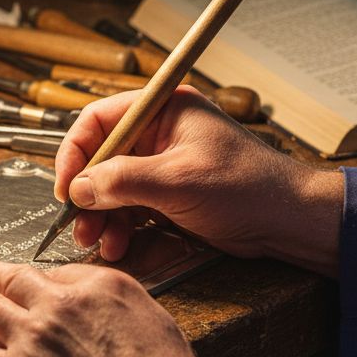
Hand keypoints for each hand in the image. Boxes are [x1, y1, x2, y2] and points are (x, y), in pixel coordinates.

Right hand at [55, 86, 342, 275]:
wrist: (289, 222)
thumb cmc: (248, 187)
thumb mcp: (177, 181)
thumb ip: (122, 181)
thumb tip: (78, 188)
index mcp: (163, 110)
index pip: (99, 120)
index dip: (76, 152)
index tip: (66, 186)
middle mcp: (160, 133)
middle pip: (102, 158)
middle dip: (87, 193)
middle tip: (78, 223)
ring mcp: (164, 166)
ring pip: (113, 188)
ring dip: (101, 216)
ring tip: (98, 242)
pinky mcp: (170, 195)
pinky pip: (131, 208)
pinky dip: (121, 227)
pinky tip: (118, 246)